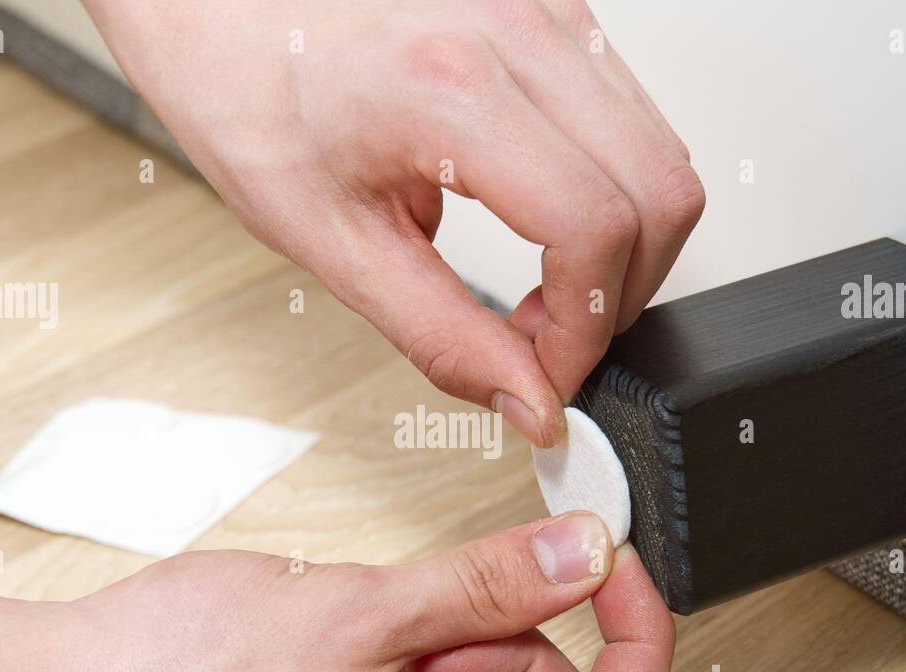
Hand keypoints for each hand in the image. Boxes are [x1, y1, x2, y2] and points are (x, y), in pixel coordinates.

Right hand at [3, 511, 673, 671]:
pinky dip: (416, 658)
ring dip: (449, 640)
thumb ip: (490, 584)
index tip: (615, 568)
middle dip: (503, 633)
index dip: (634, 639)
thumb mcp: (362, 607)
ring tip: (360, 624)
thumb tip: (582, 558)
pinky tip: (352, 641)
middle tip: (418, 604)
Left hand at [84, 0, 704, 446]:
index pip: (596, 231)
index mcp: (449, 88)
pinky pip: (630, 115)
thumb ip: (440, 332)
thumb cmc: (244, 87)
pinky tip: (543, 217)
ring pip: (662, 152)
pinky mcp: (553, 5)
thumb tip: (526, 398)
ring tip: (544, 283)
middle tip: (551, 338)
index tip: (549, 370)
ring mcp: (546, 6)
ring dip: (622, 243)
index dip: (588, 328)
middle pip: (662, 193)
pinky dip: (608, 189)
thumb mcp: (327, 237)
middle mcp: (517, 29)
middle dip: (622, 293)